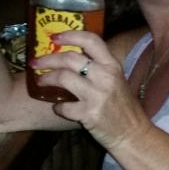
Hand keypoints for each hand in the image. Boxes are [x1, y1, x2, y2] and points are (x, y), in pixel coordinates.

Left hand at [30, 31, 150, 149]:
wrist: (133, 134)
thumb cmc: (122, 107)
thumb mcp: (116, 80)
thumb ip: (99, 67)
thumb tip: (71, 55)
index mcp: (112, 65)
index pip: (91, 40)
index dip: (71, 35)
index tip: (55, 36)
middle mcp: (105, 77)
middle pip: (70, 58)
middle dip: (48, 59)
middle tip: (35, 62)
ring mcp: (97, 95)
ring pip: (63, 77)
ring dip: (47, 78)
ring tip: (40, 81)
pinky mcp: (89, 114)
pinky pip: (64, 106)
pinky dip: (57, 107)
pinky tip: (57, 107)